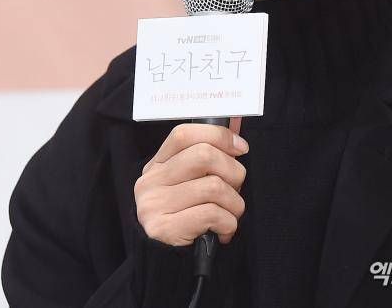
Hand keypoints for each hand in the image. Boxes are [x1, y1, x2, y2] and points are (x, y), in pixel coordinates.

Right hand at [134, 123, 248, 245]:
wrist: (164, 262)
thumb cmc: (186, 216)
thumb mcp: (191, 183)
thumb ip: (209, 157)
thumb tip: (236, 130)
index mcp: (157, 165)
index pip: (184, 134)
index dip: (217, 136)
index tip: (240, 148)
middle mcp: (151, 181)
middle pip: (204, 155)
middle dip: (233, 172)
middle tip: (235, 189)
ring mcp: (154, 204)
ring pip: (213, 186)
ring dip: (234, 203)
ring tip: (230, 214)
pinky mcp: (164, 228)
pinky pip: (212, 214)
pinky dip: (228, 222)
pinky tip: (223, 230)